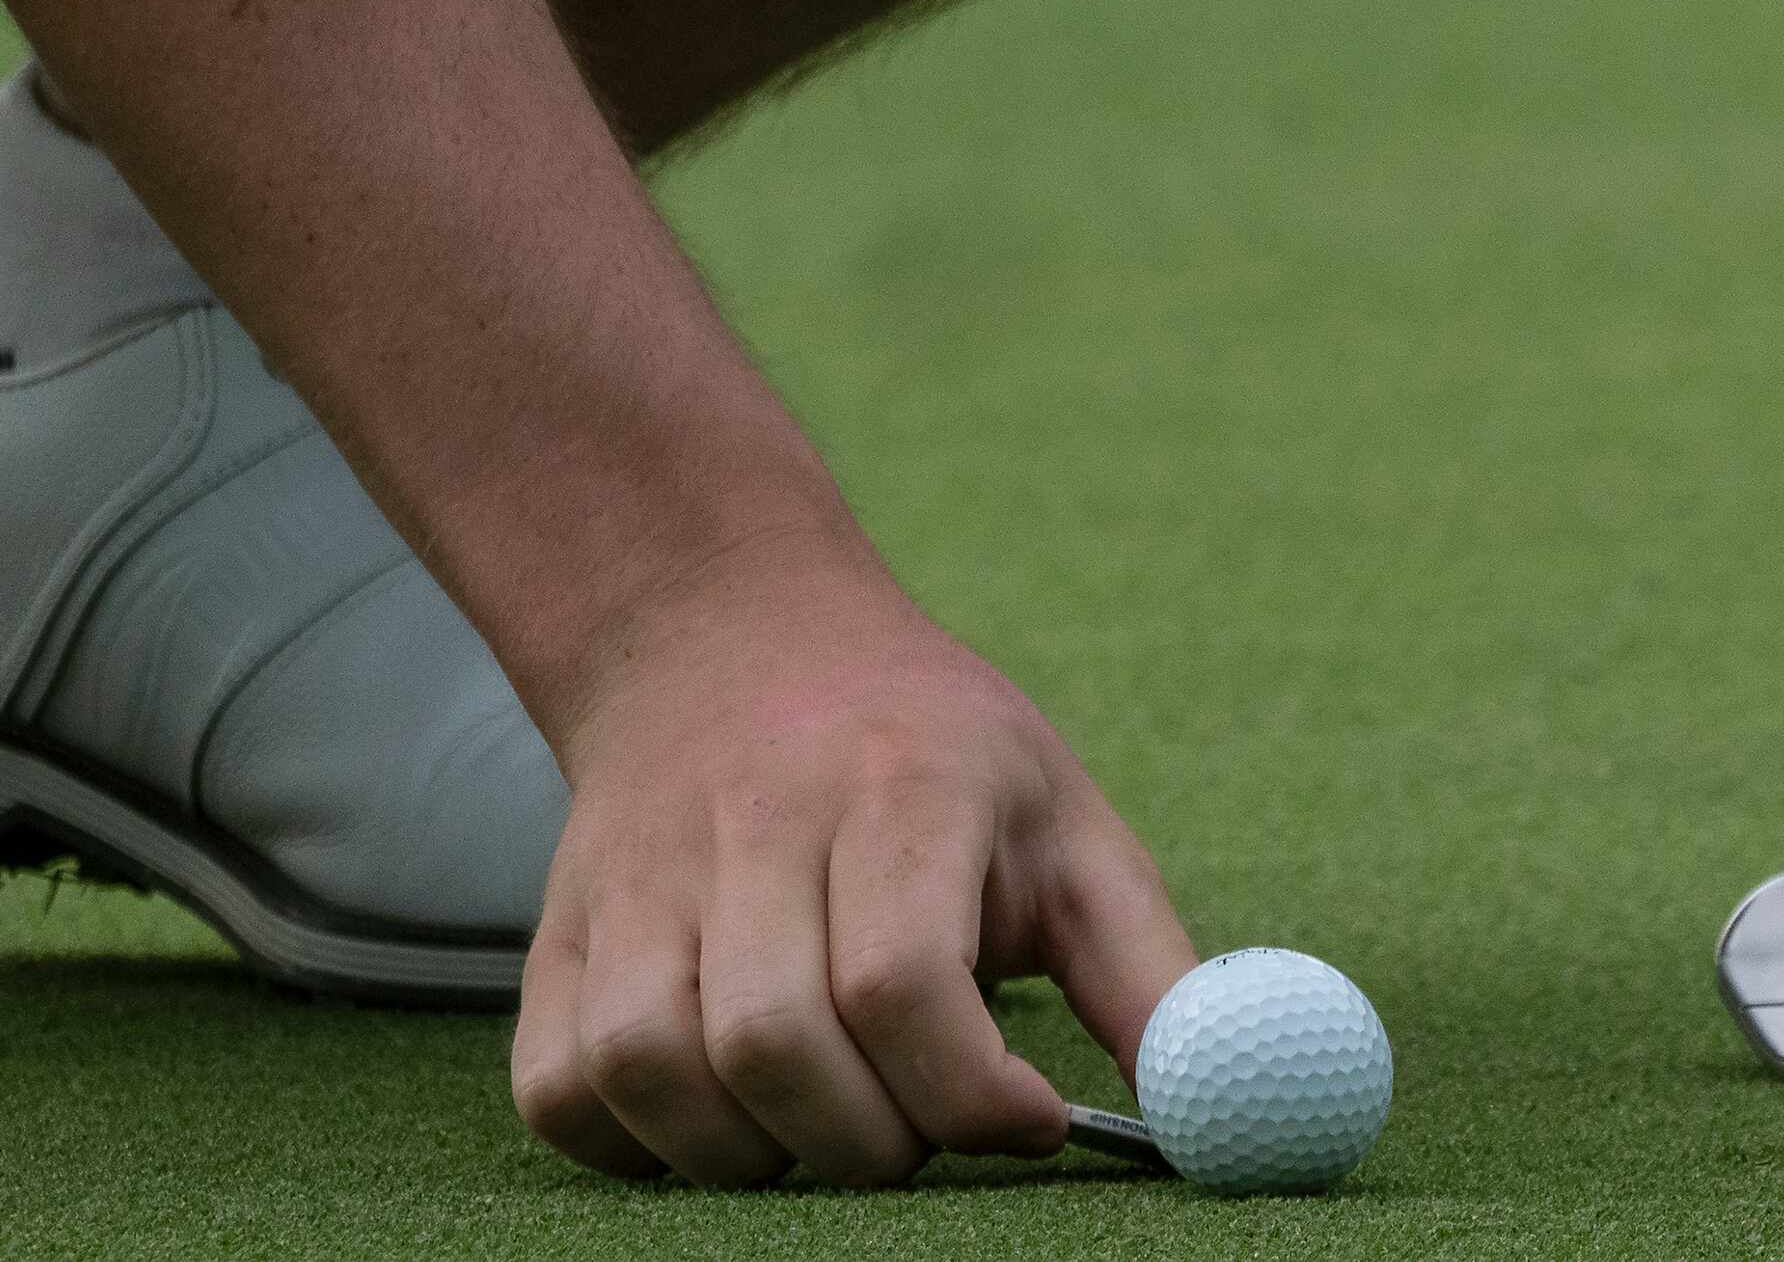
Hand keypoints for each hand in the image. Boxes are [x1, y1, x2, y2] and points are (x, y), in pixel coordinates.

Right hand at [509, 545, 1196, 1186]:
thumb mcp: (1062, 821)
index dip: (969, 1095)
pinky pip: (560, 1088)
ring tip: (825, 1124)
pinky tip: (722, 1118)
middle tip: (922, 1133)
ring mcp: (631, 877)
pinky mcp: (554, 931)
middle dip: (869, 1142)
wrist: (721, 632)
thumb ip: (1147, 972)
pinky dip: (638, 1146)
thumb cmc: (923, 751)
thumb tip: (1228, 1109)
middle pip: (771, 1040)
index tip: (1031, 1122)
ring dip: (751, 1152)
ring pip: (649, 1070)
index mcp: (895, 783)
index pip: (899, 978)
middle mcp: (747, 822)